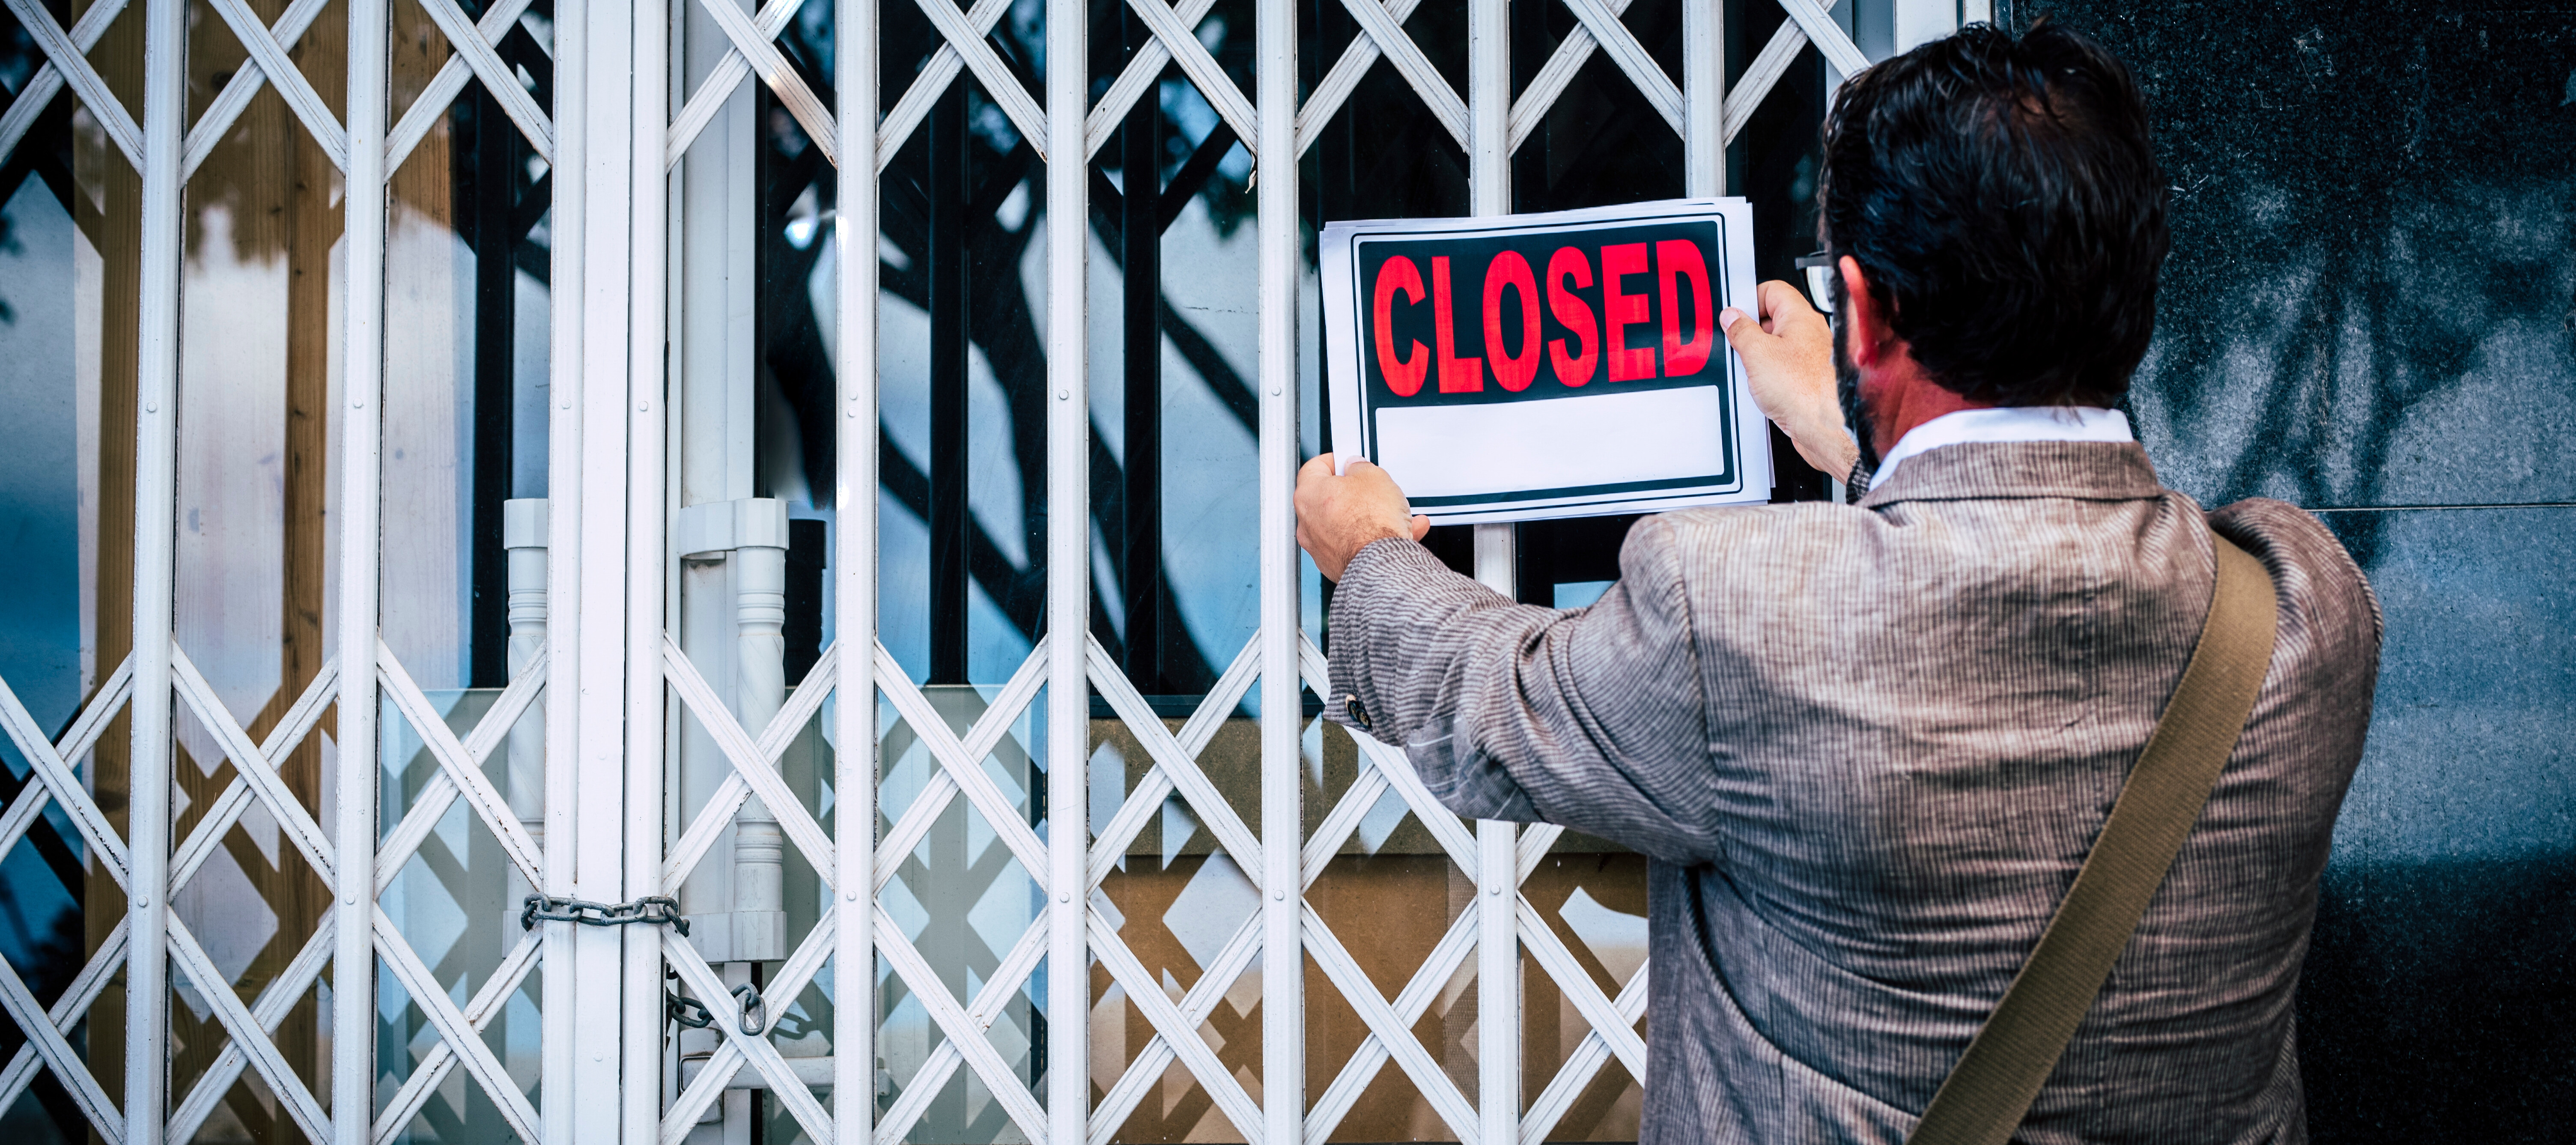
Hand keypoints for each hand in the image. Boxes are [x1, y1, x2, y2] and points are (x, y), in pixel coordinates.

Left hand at [1296, 453, 1431, 581]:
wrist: (1381, 563)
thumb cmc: (1371, 523)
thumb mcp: (1373, 476)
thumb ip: (1360, 467)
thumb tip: (1356, 467)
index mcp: (1309, 494)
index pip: (1313, 467)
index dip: (1334, 461)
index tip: (1347, 461)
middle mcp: (1307, 523)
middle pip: (1329, 499)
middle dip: (1353, 492)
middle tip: (1370, 487)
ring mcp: (1320, 547)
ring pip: (1345, 524)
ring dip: (1369, 517)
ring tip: (1395, 513)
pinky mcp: (1336, 565)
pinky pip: (1356, 545)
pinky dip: (1374, 538)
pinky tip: (1401, 533)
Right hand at [1720, 280, 1856, 483]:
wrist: (1824, 427)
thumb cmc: (1803, 391)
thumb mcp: (1757, 354)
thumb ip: (1741, 330)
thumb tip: (1732, 317)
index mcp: (1801, 317)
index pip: (1772, 290)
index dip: (1750, 298)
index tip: (1734, 314)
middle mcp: (1810, 332)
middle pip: (1773, 318)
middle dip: (1751, 330)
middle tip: (1738, 343)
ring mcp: (1811, 356)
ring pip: (1777, 344)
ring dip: (1759, 355)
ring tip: (1750, 369)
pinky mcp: (1809, 377)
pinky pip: (1783, 366)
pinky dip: (1769, 373)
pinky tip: (1762, 386)